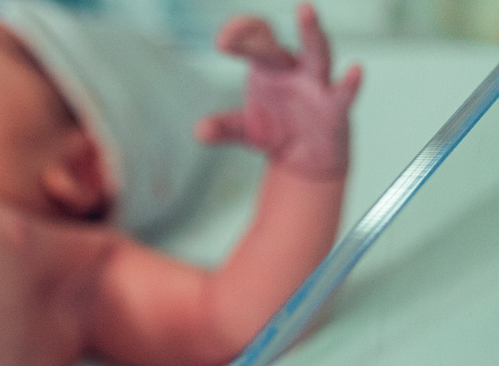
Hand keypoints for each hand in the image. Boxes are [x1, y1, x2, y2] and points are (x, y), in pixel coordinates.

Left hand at [195, 3, 361, 179]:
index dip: (241, 34)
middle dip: (258, 38)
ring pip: (317, 52)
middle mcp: (293, 69)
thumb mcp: (244, 131)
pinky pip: (343, 93)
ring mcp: (317, 84)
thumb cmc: (277, 131)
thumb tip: (200, 131)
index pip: (256, 40)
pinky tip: (355, 70)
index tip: (223, 40)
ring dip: (310, 32)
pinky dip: (349, 83)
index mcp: (269, 68)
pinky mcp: (336, 107)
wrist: (306, 160)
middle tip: (239, 30)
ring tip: (304, 9)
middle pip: (275, 46)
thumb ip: (223, 128)